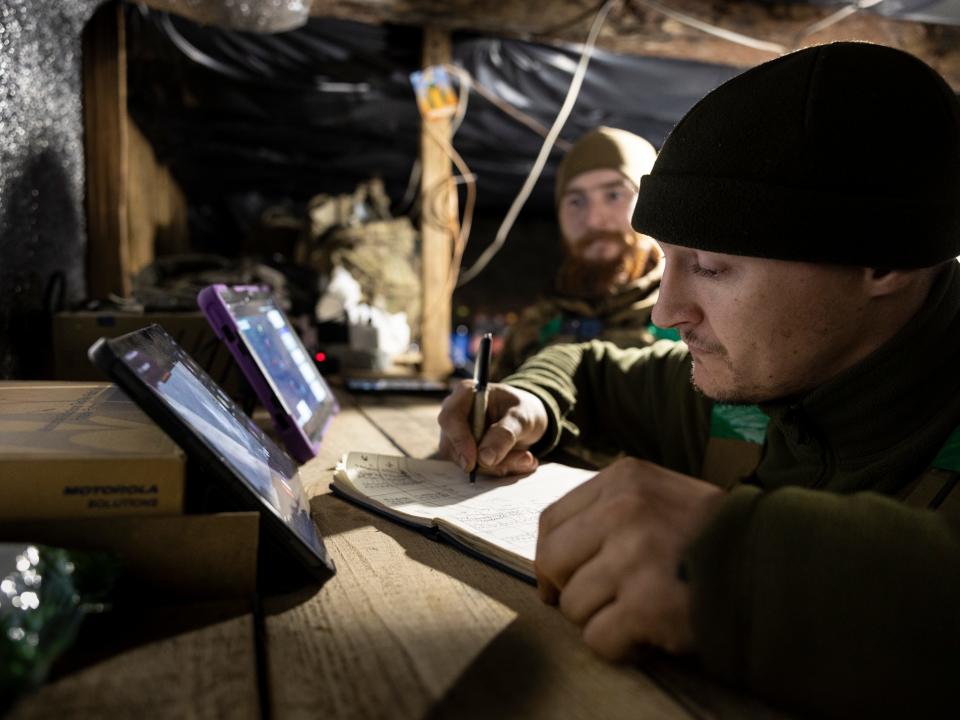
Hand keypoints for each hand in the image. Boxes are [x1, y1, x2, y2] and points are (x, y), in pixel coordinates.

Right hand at [437, 381, 548, 476]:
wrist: (525, 420)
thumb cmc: (521, 410)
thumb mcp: (521, 417)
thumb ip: (505, 434)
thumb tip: (484, 458)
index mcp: (466, 393)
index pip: (450, 418)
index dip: (460, 440)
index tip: (474, 461)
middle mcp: (454, 414)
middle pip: (452, 444)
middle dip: (484, 460)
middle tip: (517, 461)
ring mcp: (455, 435)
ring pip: (463, 460)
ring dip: (496, 466)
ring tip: (525, 458)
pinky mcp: (461, 452)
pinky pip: (473, 468)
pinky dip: (497, 469)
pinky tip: (519, 460)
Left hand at [535, 457, 723, 657]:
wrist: (781, 568)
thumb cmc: (715, 539)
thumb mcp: (661, 499)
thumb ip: (608, 513)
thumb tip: (549, 560)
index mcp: (625, 478)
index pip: (551, 520)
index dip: (550, 559)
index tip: (561, 581)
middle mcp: (625, 509)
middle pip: (553, 562)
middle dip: (573, 590)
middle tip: (609, 602)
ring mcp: (635, 555)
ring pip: (575, 605)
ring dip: (604, 619)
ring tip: (644, 612)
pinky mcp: (647, 603)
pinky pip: (599, 639)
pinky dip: (623, 647)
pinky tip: (653, 633)